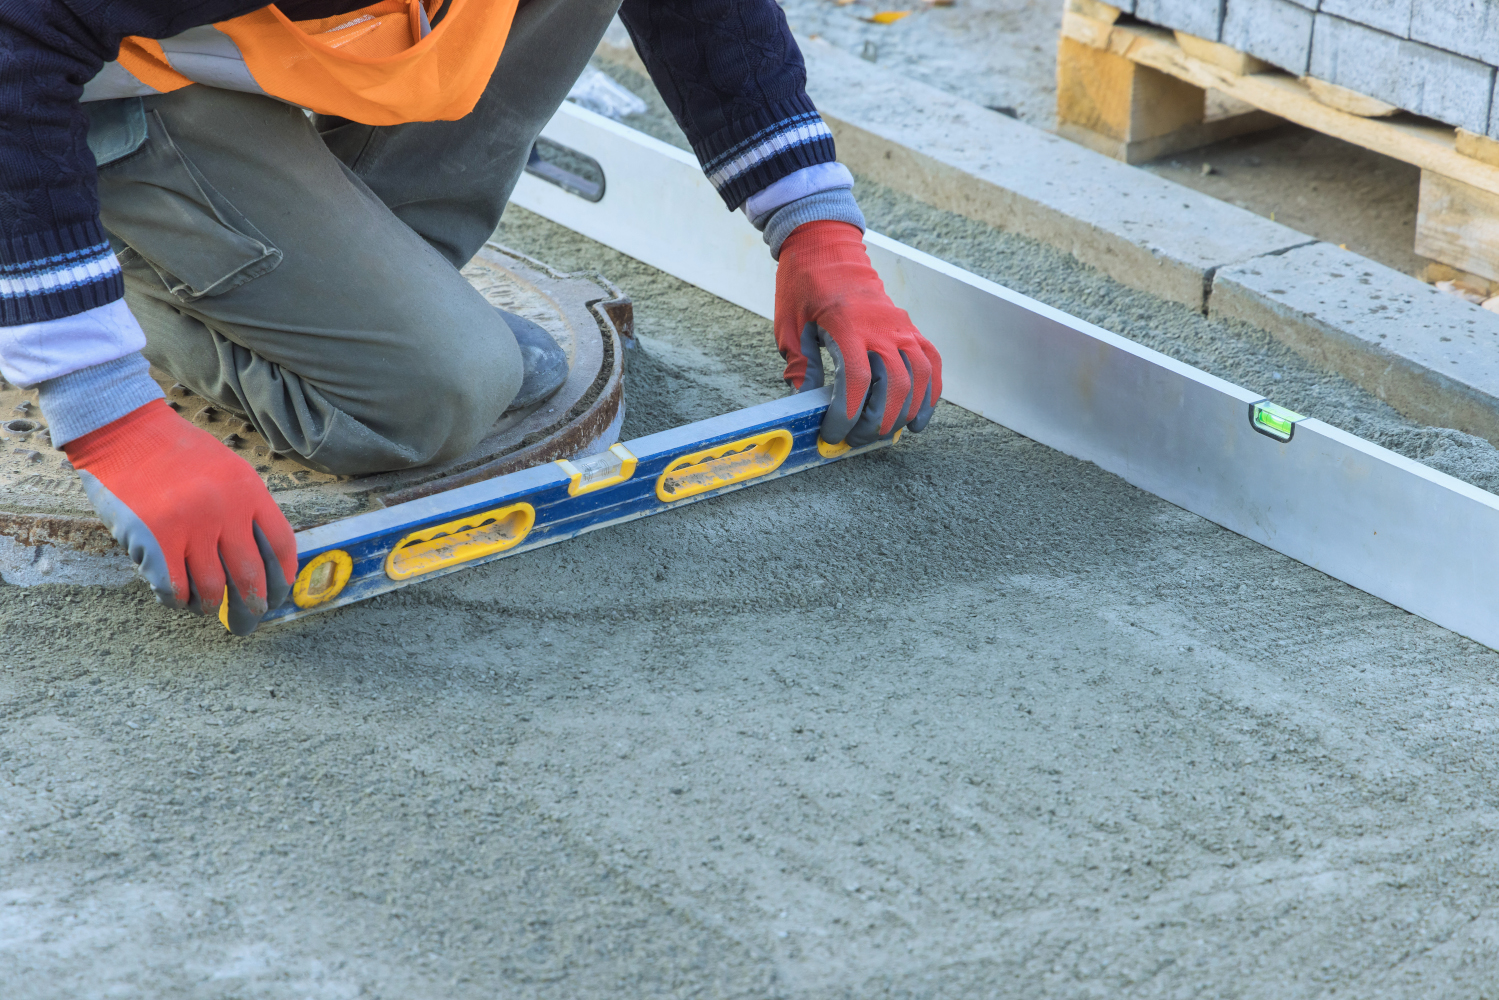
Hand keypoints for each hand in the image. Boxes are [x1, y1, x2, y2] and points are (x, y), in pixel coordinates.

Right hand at [64, 400, 296, 634]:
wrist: (125, 431)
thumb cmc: (177, 453)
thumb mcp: (229, 470)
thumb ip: (247, 508)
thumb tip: (265, 560)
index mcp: (249, 491)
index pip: (281, 546)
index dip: (282, 578)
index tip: (278, 595)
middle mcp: (225, 510)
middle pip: (251, 576)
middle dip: (252, 608)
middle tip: (249, 622)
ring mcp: (190, 526)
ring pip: (213, 589)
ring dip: (212, 607)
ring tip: (208, 608)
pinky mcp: (154, 539)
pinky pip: (174, 588)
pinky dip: (179, 601)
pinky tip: (180, 599)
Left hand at [774, 220, 941, 445]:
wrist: (826, 247)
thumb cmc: (803, 286)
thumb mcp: (789, 327)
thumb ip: (801, 367)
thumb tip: (805, 406)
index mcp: (846, 325)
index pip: (857, 380)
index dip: (847, 414)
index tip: (833, 432)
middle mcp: (881, 327)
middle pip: (895, 384)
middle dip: (876, 421)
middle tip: (855, 438)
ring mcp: (901, 327)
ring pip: (920, 377)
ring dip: (906, 412)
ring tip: (885, 434)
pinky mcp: (910, 328)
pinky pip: (931, 362)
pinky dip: (931, 393)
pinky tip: (918, 418)